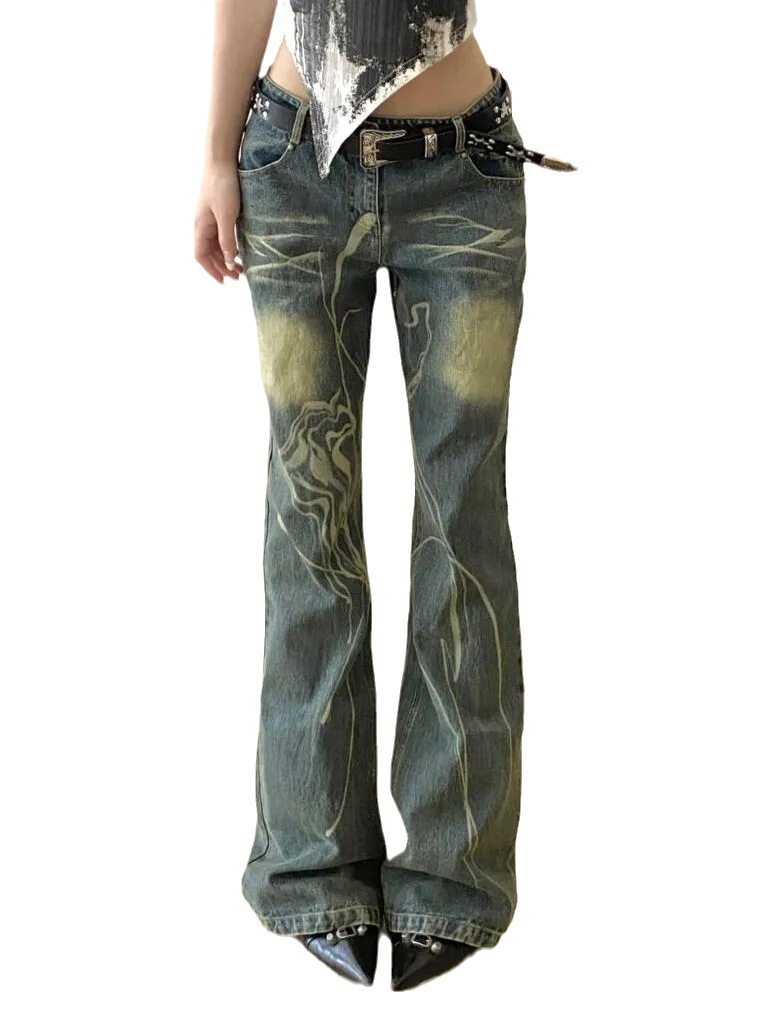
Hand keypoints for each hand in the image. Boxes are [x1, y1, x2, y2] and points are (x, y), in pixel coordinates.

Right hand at [194, 161, 243, 283]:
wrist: (222, 159)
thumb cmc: (223, 185)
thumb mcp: (227, 216)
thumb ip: (227, 240)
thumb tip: (228, 262)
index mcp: (200, 227)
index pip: (201, 256)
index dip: (211, 270)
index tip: (224, 281)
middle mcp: (202, 225)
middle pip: (209, 253)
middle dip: (222, 267)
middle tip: (239, 277)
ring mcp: (209, 218)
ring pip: (215, 245)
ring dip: (226, 258)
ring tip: (241, 268)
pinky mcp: (218, 212)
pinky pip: (220, 235)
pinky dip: (228, 246)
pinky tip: (239, 250)